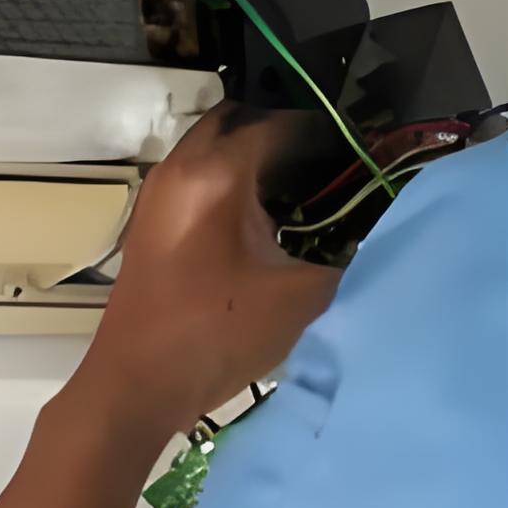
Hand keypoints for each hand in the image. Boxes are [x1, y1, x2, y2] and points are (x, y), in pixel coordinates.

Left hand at [66, 108, 341, 446]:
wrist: (137, 384)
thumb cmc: (216, 334)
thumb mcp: (300, 296)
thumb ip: (344, 256)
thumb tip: (370, 233)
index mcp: (214, 173)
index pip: (278, 124)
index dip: (322, 133)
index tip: (360, 151)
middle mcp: (179, 169)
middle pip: (237, 124)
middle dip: (282, 134)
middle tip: (326, 163)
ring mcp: (157, 195)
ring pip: (211, 150)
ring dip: (252, 158)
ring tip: (302, 189)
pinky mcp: (150, 223)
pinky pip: (195, 178)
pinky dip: (229, 181)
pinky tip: (263, 219)